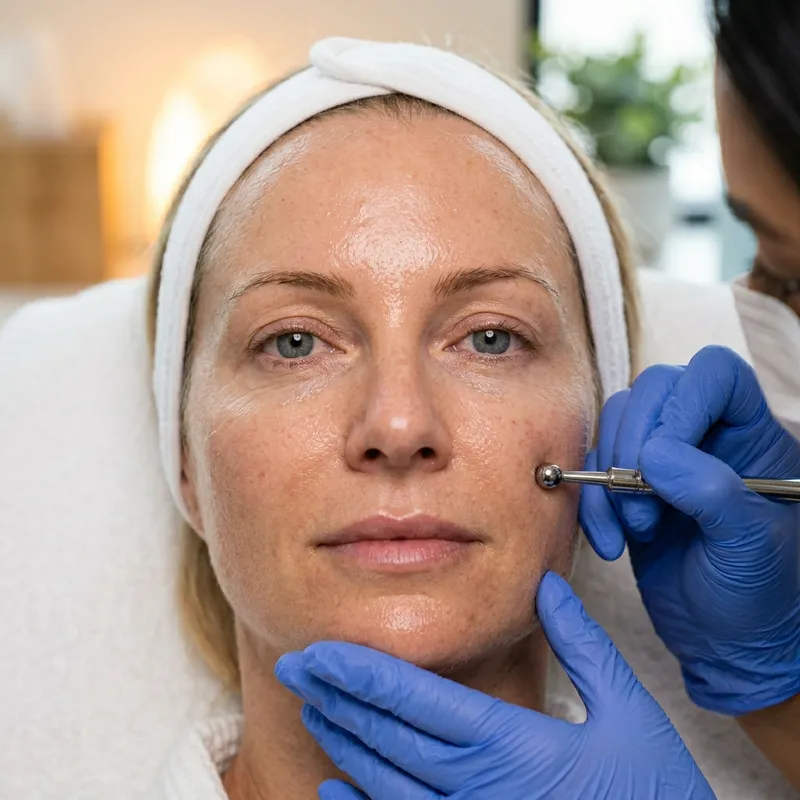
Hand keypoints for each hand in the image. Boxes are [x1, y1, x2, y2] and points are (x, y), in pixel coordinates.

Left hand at [275, 572, 713, 799]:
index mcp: (510, 744)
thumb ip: (584, 645)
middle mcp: (476, 787)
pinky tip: (335, 790)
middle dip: (335, 696)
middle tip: (297, 667)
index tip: (320, 651)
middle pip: (386, 734)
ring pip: (384, 781)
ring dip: (343, 741)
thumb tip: (548, 587)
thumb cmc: (654, 795)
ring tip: (312, 708)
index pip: (414, 697)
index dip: (360, 671)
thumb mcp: (627, 712)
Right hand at [580, 345, 799, 714]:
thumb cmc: (759, 599)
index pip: (717, 376)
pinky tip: (611, 543)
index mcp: (753, 438)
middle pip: (656, 389)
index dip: (684, 401)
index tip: (663, 454)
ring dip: (609, 476)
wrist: (728, 646)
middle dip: (635, 442)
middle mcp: (706, 437)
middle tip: (639, 499)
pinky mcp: (628, 490)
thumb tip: (655, 453)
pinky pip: (594, 470)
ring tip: (632, 529)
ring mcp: (664, 462)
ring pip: (618, 423)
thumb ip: (712, 492)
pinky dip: (591, 503)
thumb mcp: (750, 547)